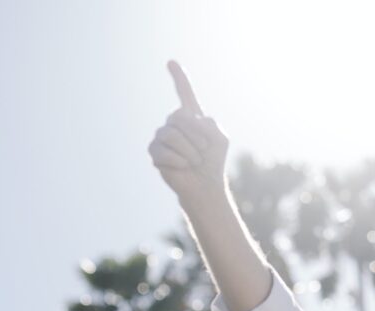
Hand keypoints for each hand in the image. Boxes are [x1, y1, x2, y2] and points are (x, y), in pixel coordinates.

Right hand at [148, 61, 229, 206]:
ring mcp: (163, 136)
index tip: (171, 62)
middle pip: (178, 116)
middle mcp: (175, 123)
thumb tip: (184, 120)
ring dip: (189, 151)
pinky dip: (179, 161)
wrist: (205, 184)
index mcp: (193, 117)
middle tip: (203, 151)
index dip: (179, 78)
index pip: (185, 94)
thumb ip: (207, 124)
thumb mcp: (219, 139)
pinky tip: (183, 167)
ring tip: (194, 161)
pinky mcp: (155, 152)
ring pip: (170, 134)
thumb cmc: (213, 161)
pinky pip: (164, 151)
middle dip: (195, 135)